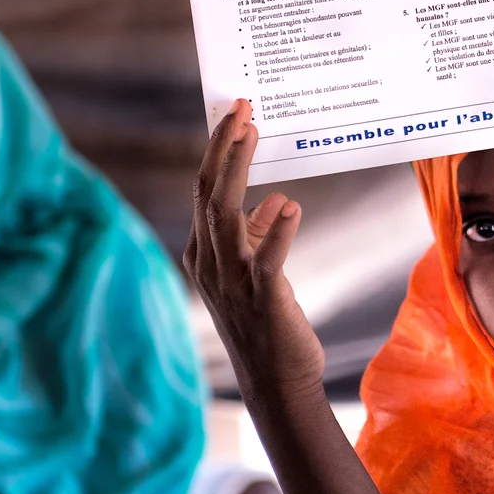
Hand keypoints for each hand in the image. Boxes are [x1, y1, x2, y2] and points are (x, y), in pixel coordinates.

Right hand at [185, 99, 324, 404]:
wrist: (278, 384)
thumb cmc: (270, 325)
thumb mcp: (259, 274)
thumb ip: (259, 236)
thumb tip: (276, 200)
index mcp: (203, 254)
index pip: (206, 193)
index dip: (220, 152)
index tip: (236, 117)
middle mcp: (210, 264)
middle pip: (210, 194)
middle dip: (223, 147)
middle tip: (240, 109)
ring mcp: (233, 282)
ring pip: (227, 215)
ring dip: (239, 169)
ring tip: (252, 133)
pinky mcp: (263, 299)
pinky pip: (266, 259)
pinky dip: (276, 231)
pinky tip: (290, 206)